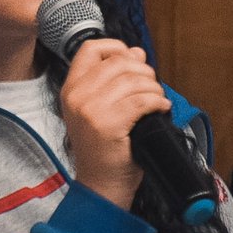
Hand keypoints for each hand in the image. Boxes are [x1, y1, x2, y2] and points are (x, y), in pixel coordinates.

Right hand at [59, 39, 170, 208]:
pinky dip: (158, 101)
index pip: (90, 49)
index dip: (116, 48)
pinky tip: (161, 108)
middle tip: (152, 86)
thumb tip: (137, 52)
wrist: (100, 185)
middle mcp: (76, 96)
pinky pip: (142, 100)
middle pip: (118, 62)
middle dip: (143, 70)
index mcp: (70, 89)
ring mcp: (90, 110)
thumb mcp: (99, 109)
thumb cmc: (103, 149)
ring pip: (133, 81)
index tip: (132, 60)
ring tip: (158, 99)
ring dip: (154, 87)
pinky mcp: (108, 124)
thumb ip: (114, 79)